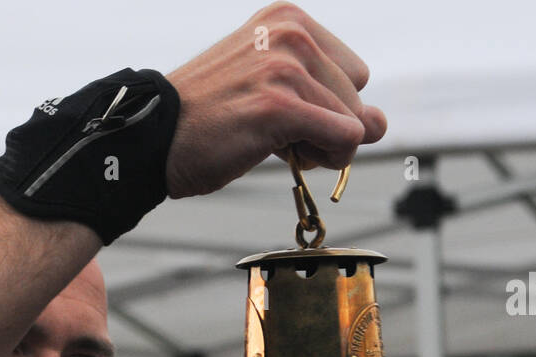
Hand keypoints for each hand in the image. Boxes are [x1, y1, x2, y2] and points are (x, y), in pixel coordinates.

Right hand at [164, 2, 386, 198]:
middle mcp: (292, 33)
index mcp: (289, 19)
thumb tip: (382, 124)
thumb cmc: (207, 119)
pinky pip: (345, 139)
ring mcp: (286, 67)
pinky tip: (285, 154)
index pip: (354, 73)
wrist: (154, 138)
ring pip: (355, 123)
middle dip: (326, 127)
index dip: (325, 106)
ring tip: (271, 141)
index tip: (282, 113)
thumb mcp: (274, 92)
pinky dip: (325, 157)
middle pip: (358, 98)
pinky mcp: (280, 105)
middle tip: (274, 133)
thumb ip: (333, 102)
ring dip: (321, 148)